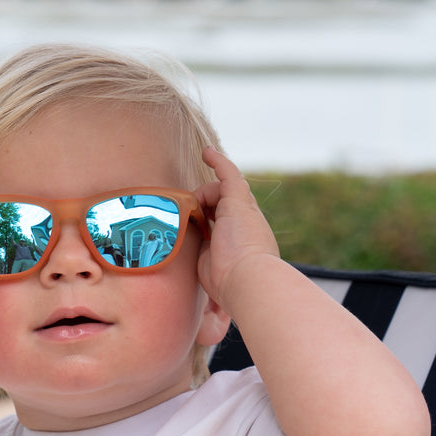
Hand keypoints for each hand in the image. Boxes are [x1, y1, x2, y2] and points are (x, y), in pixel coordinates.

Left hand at [195, 147, 279, 310]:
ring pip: (222, 191)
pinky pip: (228, 173)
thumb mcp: (213, 268)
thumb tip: (200, 277)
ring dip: (201, 197)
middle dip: (204, 207)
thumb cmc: (229, 283)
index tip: (198, 225)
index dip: (210, 219)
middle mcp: (249, 223)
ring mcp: (245, 210)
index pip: (227, 222)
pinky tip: (206, 152)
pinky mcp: (238, 200)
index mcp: (245, 241)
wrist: (247, 280)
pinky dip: (218, 161)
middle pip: (224, 204)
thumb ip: (205, 259)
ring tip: (187, 208)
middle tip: (186, 219)